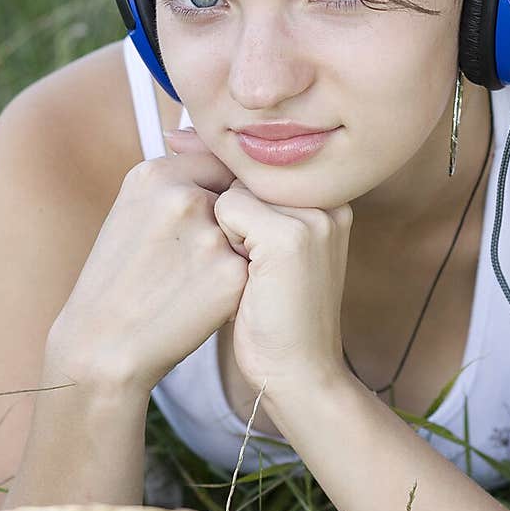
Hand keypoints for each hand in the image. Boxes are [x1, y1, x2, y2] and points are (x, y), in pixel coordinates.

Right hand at [47, 128, 248, 395]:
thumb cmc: (117, 279)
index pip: (216, 163)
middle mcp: (182, 197)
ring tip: (189, 281)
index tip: (196, 223)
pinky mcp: (231, 274)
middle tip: (183, 260)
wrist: (101, 345)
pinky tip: (202, 301)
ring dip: (231, 253)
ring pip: (246, 231)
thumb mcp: (132, 211)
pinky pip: (251, 265)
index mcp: (153, 175)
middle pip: (235, 196)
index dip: (215, 194)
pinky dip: (234, 283)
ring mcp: (209, 235)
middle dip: (224, 224)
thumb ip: (176, 181)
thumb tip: (225, 160)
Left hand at [210, 176, 353, 397]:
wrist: (298, 373)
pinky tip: (246, 276)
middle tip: (256, 267)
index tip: (248, 244)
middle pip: (245, 174)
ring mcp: (312, 216)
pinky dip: (222, 243)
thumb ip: (252, 199)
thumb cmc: (274, 316)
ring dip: (225, 230)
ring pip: (233, 189)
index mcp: (328, 198)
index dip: (236, 200)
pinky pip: (227, 208)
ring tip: (252, 272)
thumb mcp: (269, 247)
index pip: (259, 167)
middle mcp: (328, 199)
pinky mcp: (290, 236)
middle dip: (230, 215)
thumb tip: (180, 137)